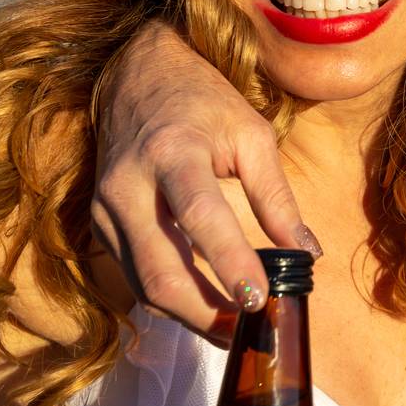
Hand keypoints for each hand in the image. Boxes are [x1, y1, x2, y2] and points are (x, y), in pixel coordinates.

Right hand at [91, 21, 319, 337]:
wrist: (137, 75)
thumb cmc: (203, 102)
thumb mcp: (252, 134)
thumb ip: (277, 197)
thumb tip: (307, 254)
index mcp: (174, 152)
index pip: (200, 217)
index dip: (230, 263)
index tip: (262, 299)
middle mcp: (129, 184)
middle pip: (160, 269)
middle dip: (205, 312)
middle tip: (249, 330)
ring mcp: (106, 207)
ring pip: (142, 284)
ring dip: (189, 315)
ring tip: (233, 327)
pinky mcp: (98, 223)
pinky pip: (133, 275)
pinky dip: (169, 298)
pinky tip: (204, 304)